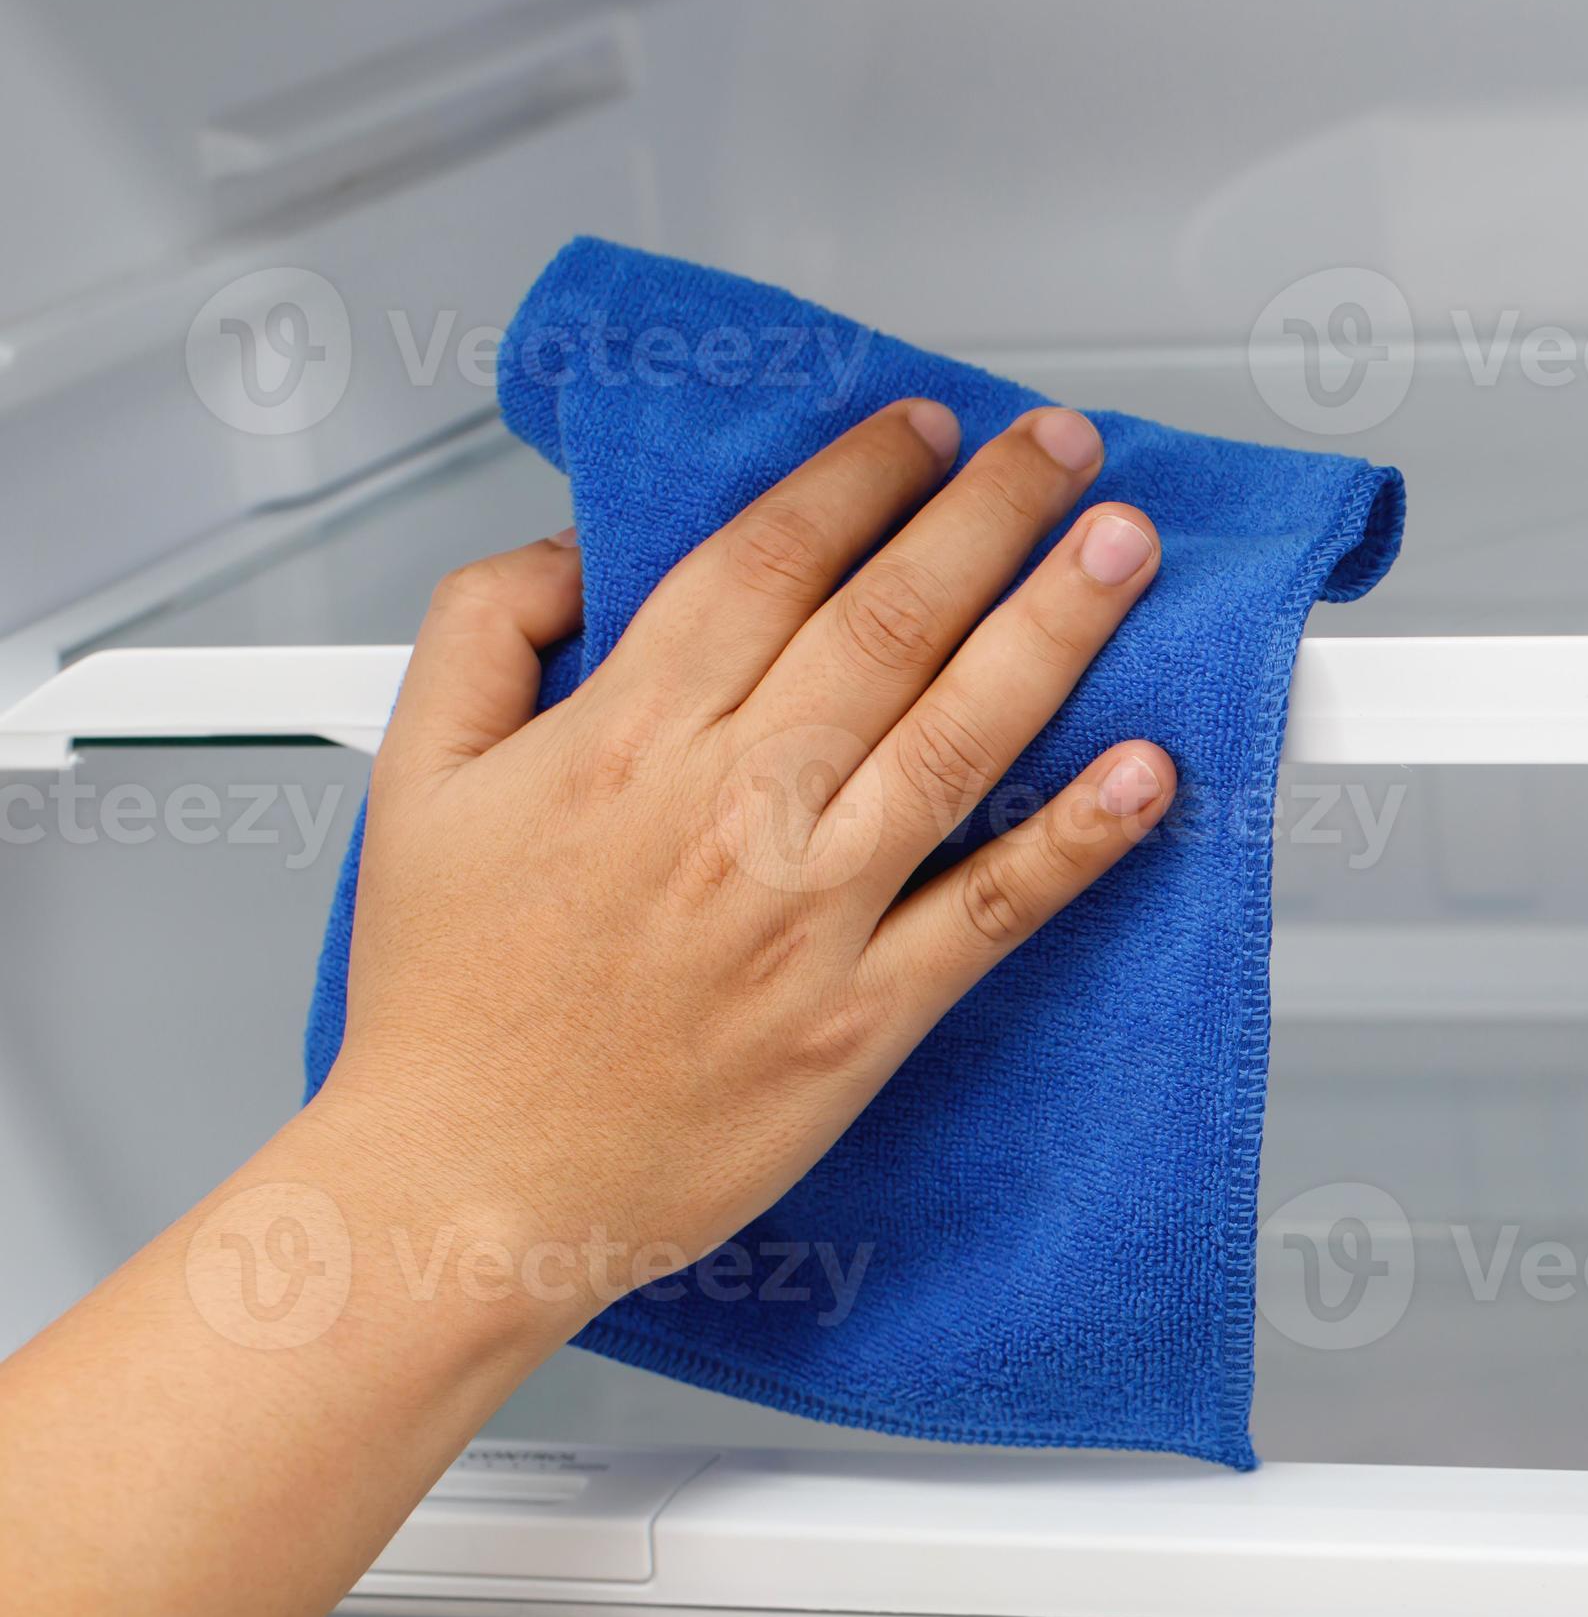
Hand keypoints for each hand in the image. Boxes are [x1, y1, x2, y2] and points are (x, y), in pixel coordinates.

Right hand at [309, 398, 1173, 1316]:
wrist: (463, 1187)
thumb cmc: (447, 1001)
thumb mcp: (411, 777)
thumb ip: (484, 629)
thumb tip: (573, 549)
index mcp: (625, 736)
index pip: (769, 559)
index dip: (860, 477)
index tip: (920, 429)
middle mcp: (730, 808)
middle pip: (888, 620)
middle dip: (990, 513)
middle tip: (1059, 448)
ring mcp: (808, 912)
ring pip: (958, 735)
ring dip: (1056, 628)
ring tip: (1122, 548)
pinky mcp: (864, 1017)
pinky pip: (991, 909)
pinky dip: (1078, 838)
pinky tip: (1147, 771)